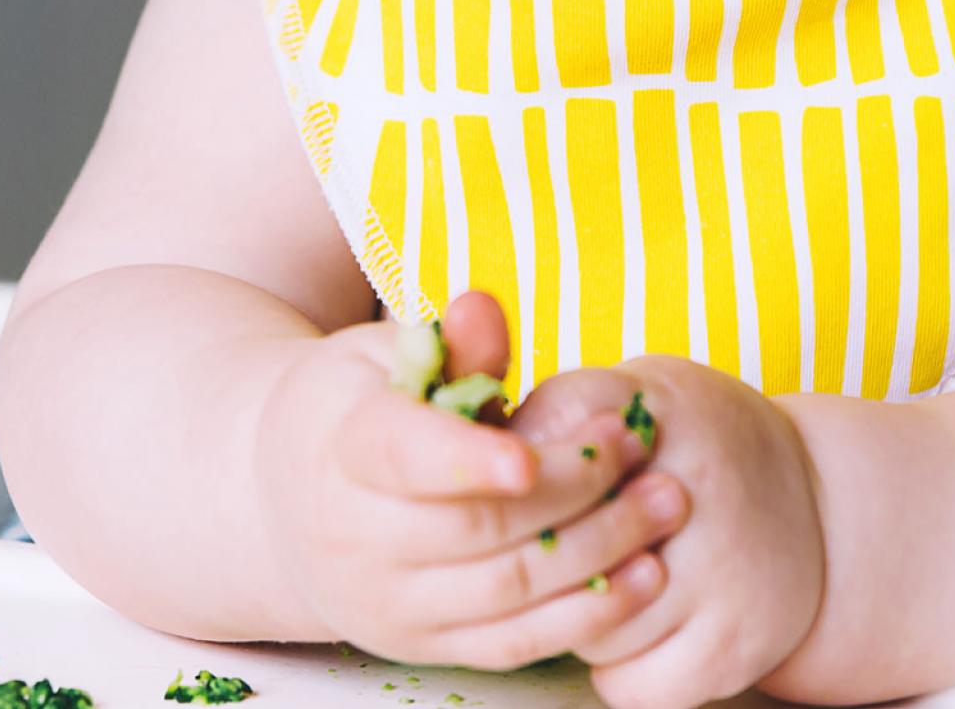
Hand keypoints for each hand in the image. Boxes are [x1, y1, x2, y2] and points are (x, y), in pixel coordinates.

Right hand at [250, 291, 687, 668]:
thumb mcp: (384, 359)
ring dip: (601, 549)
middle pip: (478, 527)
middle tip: (641, 445)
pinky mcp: (427, 646)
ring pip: (507, 591)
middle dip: (575, 488)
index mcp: (341, 447)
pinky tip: (647, 576)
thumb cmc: (357, 411)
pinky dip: (589, 614)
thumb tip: (483, 307)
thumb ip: (449, 345)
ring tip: (667, 502)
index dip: (466, 460)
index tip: (529, 459)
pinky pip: (516, 643)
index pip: (403, 456)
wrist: (288, 506)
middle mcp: (353, 538)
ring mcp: (389, 603)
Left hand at [510, 356, 825, 708]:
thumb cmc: (696, 445)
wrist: (824, 505)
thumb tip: (462, 452)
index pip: (535, 455)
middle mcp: (691, 486)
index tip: (510, 493)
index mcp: (655, 409)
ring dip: (573, 619)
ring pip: (586, 625)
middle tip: (543, 554)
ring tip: (596, 588)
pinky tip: (629, 633)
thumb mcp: (635, 394)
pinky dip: (616, 670)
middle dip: (535, 561)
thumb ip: (555, 412)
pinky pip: (628, 684)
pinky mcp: (733, 644)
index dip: (509, 486)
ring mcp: (719, 572)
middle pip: (553, 550)